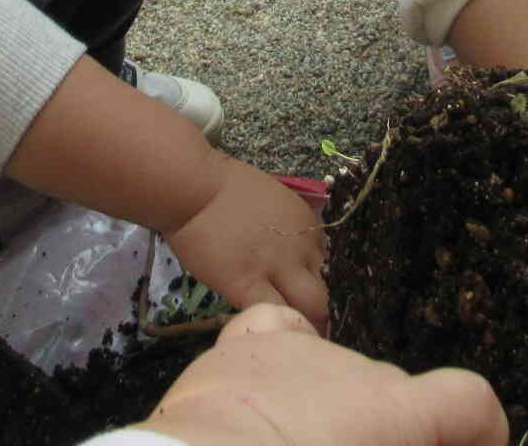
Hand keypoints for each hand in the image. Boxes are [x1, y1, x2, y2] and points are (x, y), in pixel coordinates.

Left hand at [145, 304, 507, 445]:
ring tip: (308, 440)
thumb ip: (396, 424)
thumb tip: (391, 425)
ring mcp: (296, 349)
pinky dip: (289, 357)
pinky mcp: (242, 345)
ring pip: (340, 372)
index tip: (479, 445)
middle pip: (396, 396)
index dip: (485, 429)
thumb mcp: (369, 430)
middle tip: (362, 445)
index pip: (471, 400)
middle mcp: (354, 368)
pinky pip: (279, 332)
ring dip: (338, 408)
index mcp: (389, 409)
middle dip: (390, 432)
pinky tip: (274, 394)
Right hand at [163, 156, 327, 332]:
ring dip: (306, 324)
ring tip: (294, 339)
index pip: (333, 267)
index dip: (324, 287)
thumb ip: (290, 234)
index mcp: (309, 228)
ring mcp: (277, 268)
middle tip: (310, 327)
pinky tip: (268, 332)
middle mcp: (301, 248)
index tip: (314, 300)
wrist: (194, 189)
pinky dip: (273, 325)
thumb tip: (292, 260)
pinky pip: (271, 313)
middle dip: (324, 312)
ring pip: (311, 308)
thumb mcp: (277, 204)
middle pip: (330, 290)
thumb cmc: (227, 189)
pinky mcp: (247, 285)